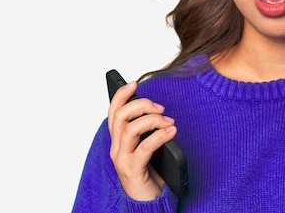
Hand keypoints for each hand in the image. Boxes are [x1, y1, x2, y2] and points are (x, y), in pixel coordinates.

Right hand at [107, 81, 177, 199]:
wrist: (148, 202)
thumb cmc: (149, 173)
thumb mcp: (146, 147)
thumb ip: (146, 131)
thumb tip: (157, 110)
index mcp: (118, 141)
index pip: (113, 113)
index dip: (121, 95)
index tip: (134, 83)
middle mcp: (116, 149)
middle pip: (121, 116)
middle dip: (141, 105)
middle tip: (161, 108)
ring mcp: (123, 160)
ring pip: (130, 129)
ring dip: (152, 120)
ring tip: (169, 122)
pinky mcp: (133, 170)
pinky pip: (144, 148)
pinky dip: (159, 136)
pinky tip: (172, 132)